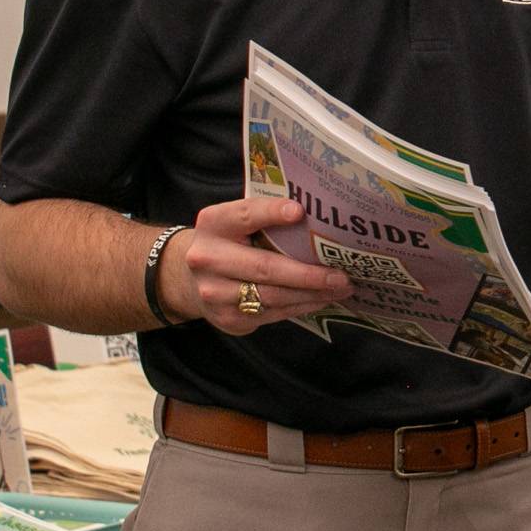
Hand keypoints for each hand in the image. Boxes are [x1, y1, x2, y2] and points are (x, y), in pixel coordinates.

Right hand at [163, 197, 351, 335]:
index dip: (272, 213)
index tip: (300, 212)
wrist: (189, 277)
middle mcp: (208, 258)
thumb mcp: (237, 222)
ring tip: (340, 288)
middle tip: (341, 275)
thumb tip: (319, 218)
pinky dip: (300, 307)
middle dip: (309, 274)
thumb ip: (266, 217)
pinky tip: (320, 299)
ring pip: (272, 296)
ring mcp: (214, 293)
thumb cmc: (229, 241)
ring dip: (311, 294)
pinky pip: (272, 313)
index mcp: (214, 223)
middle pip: (265, 267)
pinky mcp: (227, 319)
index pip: (246, 214)